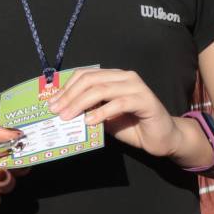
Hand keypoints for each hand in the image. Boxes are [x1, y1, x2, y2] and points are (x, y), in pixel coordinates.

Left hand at [43, 67, 195, 159]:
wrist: (162, 138)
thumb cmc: (133, 127)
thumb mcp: (105, 118)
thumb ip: (89, 110)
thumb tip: (63, 111)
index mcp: (114, 77)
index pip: (85, 75)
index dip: (66, 88)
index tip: (51, 104)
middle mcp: (125, 77)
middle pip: (91, 80)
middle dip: (69, 96)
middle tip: (56, 111)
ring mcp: (137, 87)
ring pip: (102, 90)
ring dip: (81, 103)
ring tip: (67, 117)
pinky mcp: (146, 100)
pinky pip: (119, 103)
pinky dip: (102, 112)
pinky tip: (90, 122)